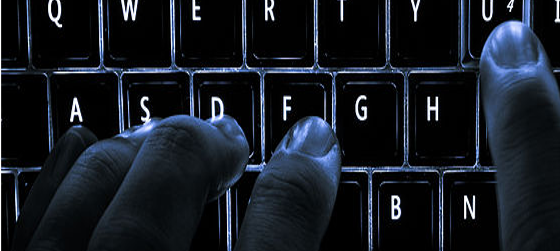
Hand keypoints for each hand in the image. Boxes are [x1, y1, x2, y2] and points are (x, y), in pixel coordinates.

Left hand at [12, 115, 339, 250]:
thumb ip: (280, 250)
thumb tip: (306, 198)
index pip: (276, 240)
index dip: (304, 180)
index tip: (315, 145)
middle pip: (168, 190)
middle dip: (204, 145)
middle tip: (230, 134)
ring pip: (93, 194)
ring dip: (136, 150)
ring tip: (166, 136)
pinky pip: (28, 225)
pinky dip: (58, 178)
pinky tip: (82, 148)